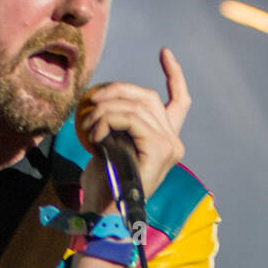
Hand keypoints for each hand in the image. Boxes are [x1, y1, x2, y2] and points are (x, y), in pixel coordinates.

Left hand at [74, 46, 190, 214]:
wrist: (102, 215)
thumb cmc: (102, 187)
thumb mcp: (109, 146)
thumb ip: (117, 124)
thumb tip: (103, 101)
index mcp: (165, 141)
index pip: (179, 101)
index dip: (174, 75)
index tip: (165, 52)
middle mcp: (173, 142)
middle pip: (148, 97)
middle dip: (117, 91)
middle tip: (91, 99)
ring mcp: (170, 146)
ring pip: (138, 105)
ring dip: (106, 108)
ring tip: (88, 124)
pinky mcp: (160, 149)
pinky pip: (133, 119)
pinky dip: (110, 120)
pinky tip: (96, 135)